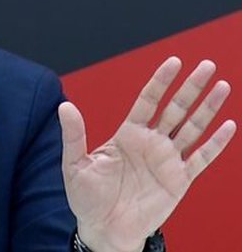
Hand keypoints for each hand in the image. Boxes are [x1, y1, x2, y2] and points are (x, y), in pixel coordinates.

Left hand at [59, 57, 235, 251]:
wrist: (104, 229)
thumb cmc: (87, 197)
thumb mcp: (75, 164)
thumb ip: (74, 135)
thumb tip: (64, 105)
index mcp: (126, 134)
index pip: (147, 101)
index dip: (160, 81)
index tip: (173, 62)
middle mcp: (150, 142)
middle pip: (175, 109)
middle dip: (190, 87)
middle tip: (206, 65)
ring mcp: (167, 160)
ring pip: (192, 128)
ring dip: (207, 108)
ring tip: (222, 86)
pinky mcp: (179, 179)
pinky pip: (201, 158)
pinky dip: (215, 143)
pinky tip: (228, 126)